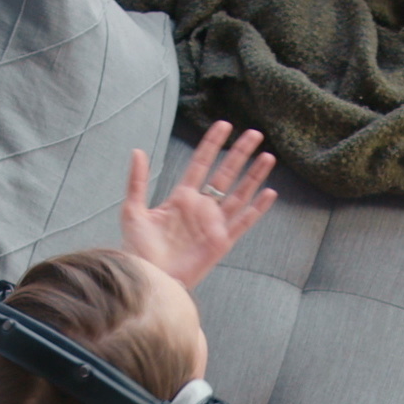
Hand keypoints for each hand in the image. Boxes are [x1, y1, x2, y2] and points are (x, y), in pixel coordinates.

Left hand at [120, 122, 280, 289]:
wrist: (150, 278)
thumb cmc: (138, 249)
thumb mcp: (133, 212)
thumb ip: (137, 181)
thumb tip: (137, 150)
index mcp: (182, 198)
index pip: (200, 163)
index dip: (212, 144)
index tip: (224, 125)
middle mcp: (201, 208)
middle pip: (225, 174)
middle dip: (240, 153)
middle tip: (255, 133)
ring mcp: (213, 224)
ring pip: (240, 194)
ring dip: (254, 175)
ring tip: (268, 156)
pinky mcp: (222, 242)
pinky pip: (244, 222)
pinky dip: (257, 208)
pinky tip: (269, 192)